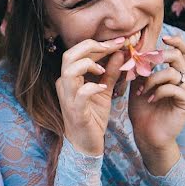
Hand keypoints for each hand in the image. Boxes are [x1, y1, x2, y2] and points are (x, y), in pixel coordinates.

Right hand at [56, 37, 127, 156]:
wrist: (86, 144)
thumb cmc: (93, 117)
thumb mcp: (104, 91)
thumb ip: (110, 72)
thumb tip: (120, 53)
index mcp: (69, 78)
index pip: (78, 52)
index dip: (98, 43)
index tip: (119, 41)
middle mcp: (64, 84)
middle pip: (69, 55)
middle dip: (92, 47)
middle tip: (114, 48)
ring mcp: (68, 97)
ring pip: (69, 70)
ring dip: (89, 65)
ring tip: (103, 71)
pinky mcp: (75, 110)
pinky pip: (81, 93)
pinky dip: (93, 86)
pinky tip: (103, 88)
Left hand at [129, 34, 184, 171]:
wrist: (147, 134)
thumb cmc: (142, 109)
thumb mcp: (137, 85)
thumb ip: (139, 68)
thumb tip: (131, 49)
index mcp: (175, 73)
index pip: (182, 51)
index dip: (176, 41)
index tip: (163, 37)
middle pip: (178, 56)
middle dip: (158, 57)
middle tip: (143, 65)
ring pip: (173, 72)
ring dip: (152, 79)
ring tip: (141, 91)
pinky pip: (174, 88)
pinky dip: (159, 91)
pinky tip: (150, 99)